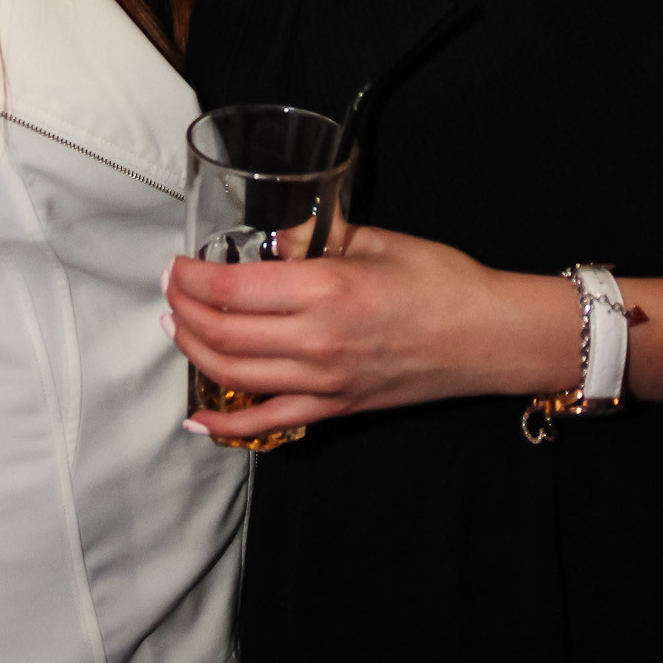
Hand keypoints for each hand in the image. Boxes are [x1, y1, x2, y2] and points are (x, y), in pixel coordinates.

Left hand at [165, 225, 579, 436]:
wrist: (491, 337)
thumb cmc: (443, 281)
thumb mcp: (378, 240)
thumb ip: (316, 237)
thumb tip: (271, 239)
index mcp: (327, 290)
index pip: (234, 288)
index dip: (193, 278)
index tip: (177, 265)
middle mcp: (318, 341)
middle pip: (223, 334)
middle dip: (184, 311)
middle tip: (171, 291)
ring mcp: (325, 382)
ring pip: (233, 377)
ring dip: (194, 353)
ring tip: (178, 329)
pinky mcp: (335, 408)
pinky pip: (268, 422)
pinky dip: (226, 424)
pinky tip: (197, 418)